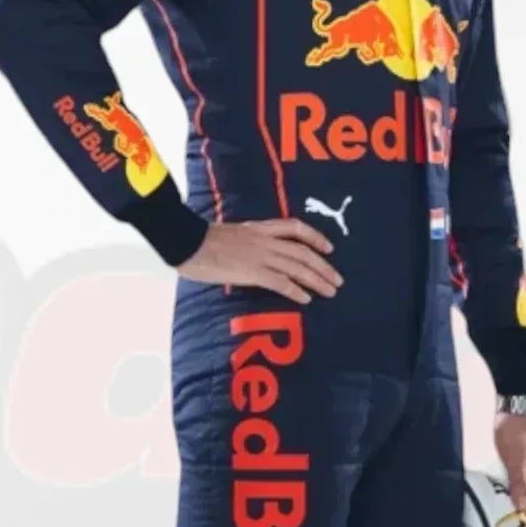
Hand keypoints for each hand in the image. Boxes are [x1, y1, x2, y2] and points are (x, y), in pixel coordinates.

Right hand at [179, 218, 342, 303]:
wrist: (187, 242)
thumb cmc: (202, 240)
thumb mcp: (231, 234)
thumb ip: (247, 242)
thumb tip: (252, 254)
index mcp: (259, 228)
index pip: (295, 228)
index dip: (315, 237)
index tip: (330, 248)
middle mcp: (264, 240)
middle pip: (302, 252)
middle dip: (323, 266)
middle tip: (338, 280)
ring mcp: (260, 256)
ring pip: (297, 267)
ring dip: (317, 280)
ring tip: (330, 291)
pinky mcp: (252, 272)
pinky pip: (281, 282)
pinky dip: (296, 290)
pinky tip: (306, 298)